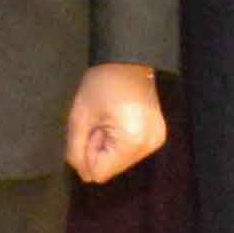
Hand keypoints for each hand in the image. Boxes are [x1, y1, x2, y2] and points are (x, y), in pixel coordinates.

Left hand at [65, 60, 164, 184]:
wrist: (127, 58)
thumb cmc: (102, 83)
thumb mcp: (79, 117)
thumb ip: (76, 150)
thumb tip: (83, 174)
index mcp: (132, 142)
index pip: (100, 172)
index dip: (88, 153)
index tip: (91, 128)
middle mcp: (149, 145)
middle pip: (112, 168)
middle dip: (99, 148)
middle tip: (100, 120)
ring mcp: (156, 141)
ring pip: (121, 160)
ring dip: (109, 143)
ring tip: (110, 117)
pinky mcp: (157, 135)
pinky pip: (131, 150)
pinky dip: (120, 139)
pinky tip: (119, 118)